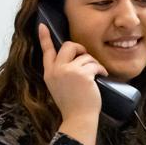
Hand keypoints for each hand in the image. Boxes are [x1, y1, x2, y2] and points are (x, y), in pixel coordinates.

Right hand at [38, 24, 106, 144]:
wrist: (78, 118)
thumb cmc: (74, 105)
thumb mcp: (60, 87)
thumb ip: (62, 73)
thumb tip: (75, 60)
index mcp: (49, 73)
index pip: (46, 51)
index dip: (45, 38)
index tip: (42, 26)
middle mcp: (56, 70)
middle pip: (68, 46)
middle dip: (80, 48)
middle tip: (87, 59)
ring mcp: (68, 71)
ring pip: (85, 56)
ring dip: (94, 64)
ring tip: (97, 75)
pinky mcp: (82, 74)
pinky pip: (94, 64)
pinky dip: (101, 69)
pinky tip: (103, 76)